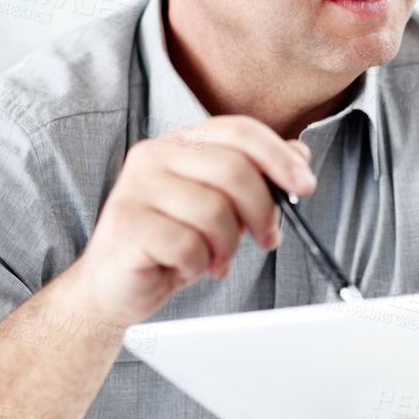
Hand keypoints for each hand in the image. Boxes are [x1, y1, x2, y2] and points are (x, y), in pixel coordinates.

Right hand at [62, 116, 315, 326]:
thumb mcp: (221, 207)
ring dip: (227, 245)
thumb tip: (298, 154)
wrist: (113, 288)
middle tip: (266, 238)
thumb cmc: (169, 245)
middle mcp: (154, 155)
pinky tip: (186, 267)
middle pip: (235, 169)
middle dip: (262, 211)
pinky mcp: (128, 224)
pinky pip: (189, 245)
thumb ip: (255, 177)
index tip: (304, 186)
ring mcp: (136, 187)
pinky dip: (198, 265)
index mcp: (179, 142)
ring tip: (214, 258)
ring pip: (216, 211)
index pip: (239, 131)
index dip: (279, 156)